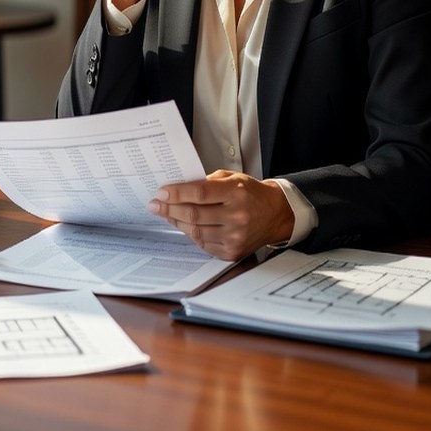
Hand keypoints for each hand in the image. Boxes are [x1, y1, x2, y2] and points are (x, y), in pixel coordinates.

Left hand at [148, 170, 293, 260]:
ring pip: (195, 231)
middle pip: (194, 214)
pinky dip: (190, 234)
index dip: (177, 193)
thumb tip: (177, 188)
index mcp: (236, 193)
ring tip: (165, 214)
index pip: (199, 193)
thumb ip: (206, 182)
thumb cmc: (251, 193)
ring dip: (176, 222)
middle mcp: (236, 216)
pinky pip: (203, 244)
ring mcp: (235, 236)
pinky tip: (183, 225)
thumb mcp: (232, 178)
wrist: (275, 214)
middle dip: (169, 208)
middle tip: (155, 204)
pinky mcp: (232, 251)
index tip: (161, 192)